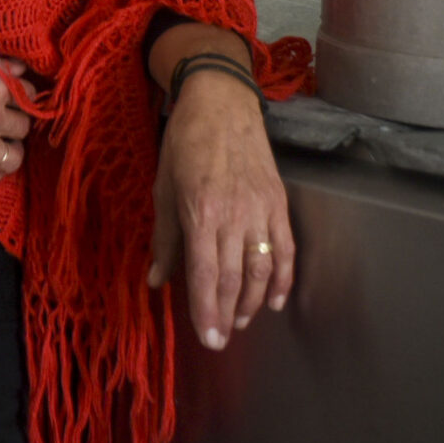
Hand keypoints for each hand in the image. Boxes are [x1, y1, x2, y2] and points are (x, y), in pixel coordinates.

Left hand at [145, 39, 293, 351]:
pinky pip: (286, 249)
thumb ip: (164, 239)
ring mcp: (261, 209)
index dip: (207, 311)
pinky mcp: (279, 203)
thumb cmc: (185, 143)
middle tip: (221, 340)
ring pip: (263, 270)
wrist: (221, 102)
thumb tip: (157, 281)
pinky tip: (276, 300)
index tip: (208, 339)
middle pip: (236, 279)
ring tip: (241, 321)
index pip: (206, 275)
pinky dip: (284, 278)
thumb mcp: (164, 188)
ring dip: (254, 302)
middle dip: (228, 315)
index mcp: (201, 212)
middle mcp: (234, 215)